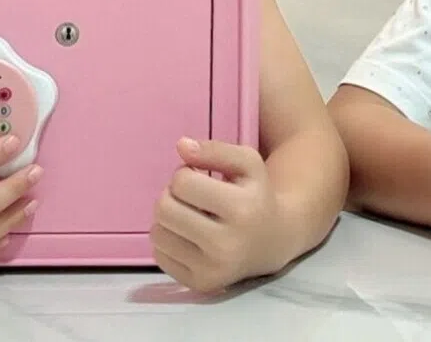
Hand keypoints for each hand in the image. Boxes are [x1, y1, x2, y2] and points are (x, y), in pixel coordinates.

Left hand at [150, 138, 287, 293]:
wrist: (273, 239)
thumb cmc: (256, 194)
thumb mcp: (247, 162)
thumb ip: (215, 150)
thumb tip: (181, 145)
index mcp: (241, 208)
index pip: (182, 183)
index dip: (186, 173)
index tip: (200, 176)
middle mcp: (225, 244)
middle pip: (164, 209)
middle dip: (172, 194)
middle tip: (190, 195)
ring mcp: (211, 269)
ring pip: (157, 233)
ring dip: (168, 217)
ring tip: (188, 213)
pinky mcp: (198, 284)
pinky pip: (159, 256)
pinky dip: (168, 240)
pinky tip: (188, 234)